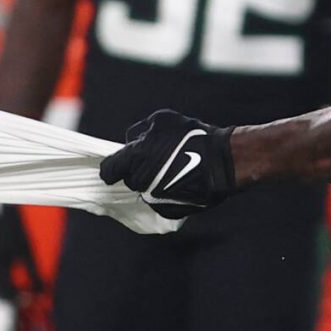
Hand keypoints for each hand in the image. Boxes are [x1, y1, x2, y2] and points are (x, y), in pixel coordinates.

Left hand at [97, 111, 235, 219]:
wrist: (221, 162)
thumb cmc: (190, 137)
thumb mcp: (161, 119)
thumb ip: (139, 131)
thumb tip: (131, 142)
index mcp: (134, 159)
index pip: (108, 170)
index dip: (112, 167)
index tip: (117, 165)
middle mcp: (140, 182)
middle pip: (129, 179)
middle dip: (137, 171)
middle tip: (156, 161)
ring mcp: (154, 199)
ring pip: (145, 191)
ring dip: (152, 183)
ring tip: (172, 171)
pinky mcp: (168, 211)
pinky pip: (159, 202)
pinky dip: (165, 195)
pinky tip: (180, 183)